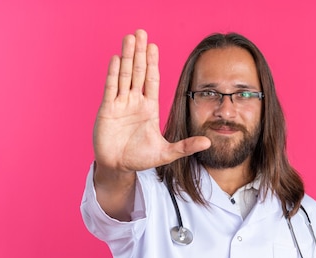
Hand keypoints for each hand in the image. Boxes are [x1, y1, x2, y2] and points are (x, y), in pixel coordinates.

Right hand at [93, 29, 210, 174]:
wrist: (118, 166)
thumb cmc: (140, 158)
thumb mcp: (166, 153)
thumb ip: (186, 146)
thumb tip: (208, 142)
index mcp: (149, 108)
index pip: (151, 80)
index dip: (152, 63)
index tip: (153, 46)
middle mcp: (134, 102)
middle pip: (138, 72)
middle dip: (139, 53)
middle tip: (141, 32)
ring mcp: (120, 104)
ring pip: (124, 75)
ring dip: (127, 57)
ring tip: (129, 38)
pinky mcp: (108, 110)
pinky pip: (111, 88)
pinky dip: (113, 73)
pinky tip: (116, 58)